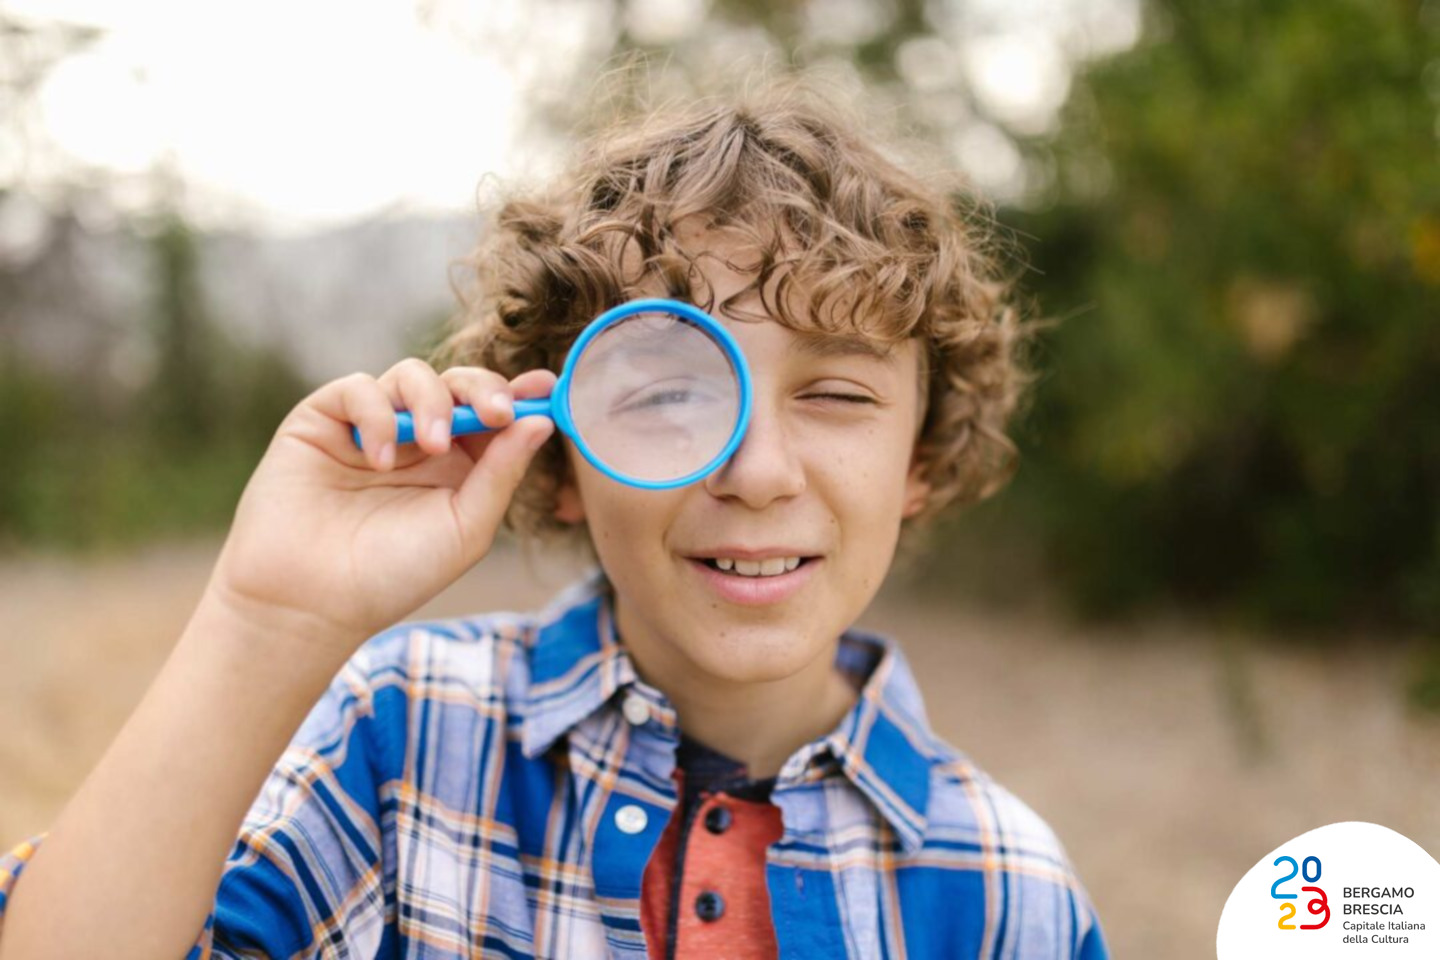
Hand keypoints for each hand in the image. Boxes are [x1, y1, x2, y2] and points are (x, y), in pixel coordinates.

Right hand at [201, 358, 556, 656]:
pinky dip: (377, 415)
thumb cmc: (393, 575)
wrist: (311, 602)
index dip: (521, 395)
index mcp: (458, 465)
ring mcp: (371, 426)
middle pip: (458, 384)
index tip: (546, 389)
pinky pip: (358, 389)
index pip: (493, 414)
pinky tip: (378, 459)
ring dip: (432, 403)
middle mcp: (417, 440)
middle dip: (483, 388)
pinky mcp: (323, 420)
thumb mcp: (465, 528)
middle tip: (497, 412)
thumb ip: (501, 473)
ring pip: (411, 375)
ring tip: (433, 447)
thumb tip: (542, 420)